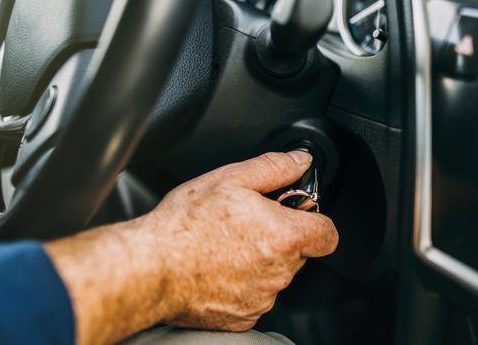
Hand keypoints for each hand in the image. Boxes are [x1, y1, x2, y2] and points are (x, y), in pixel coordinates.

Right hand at [46, 152, 338, 344]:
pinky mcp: (243, 317)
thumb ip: (273, 168)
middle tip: (247, 223)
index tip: (296, 215)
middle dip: (280, 237)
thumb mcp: (229, 178)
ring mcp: (261, 298)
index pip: (328, 234)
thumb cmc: (184, 225)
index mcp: (284, 236)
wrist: (150, 267)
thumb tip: (299, 161)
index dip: (314, 221)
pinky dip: (242, 284)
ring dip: (260, 260)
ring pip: (275, 275)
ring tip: (224, 245)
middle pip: (299, 253)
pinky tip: (216, 267)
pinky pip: (254, 297)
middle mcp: (279, 272)